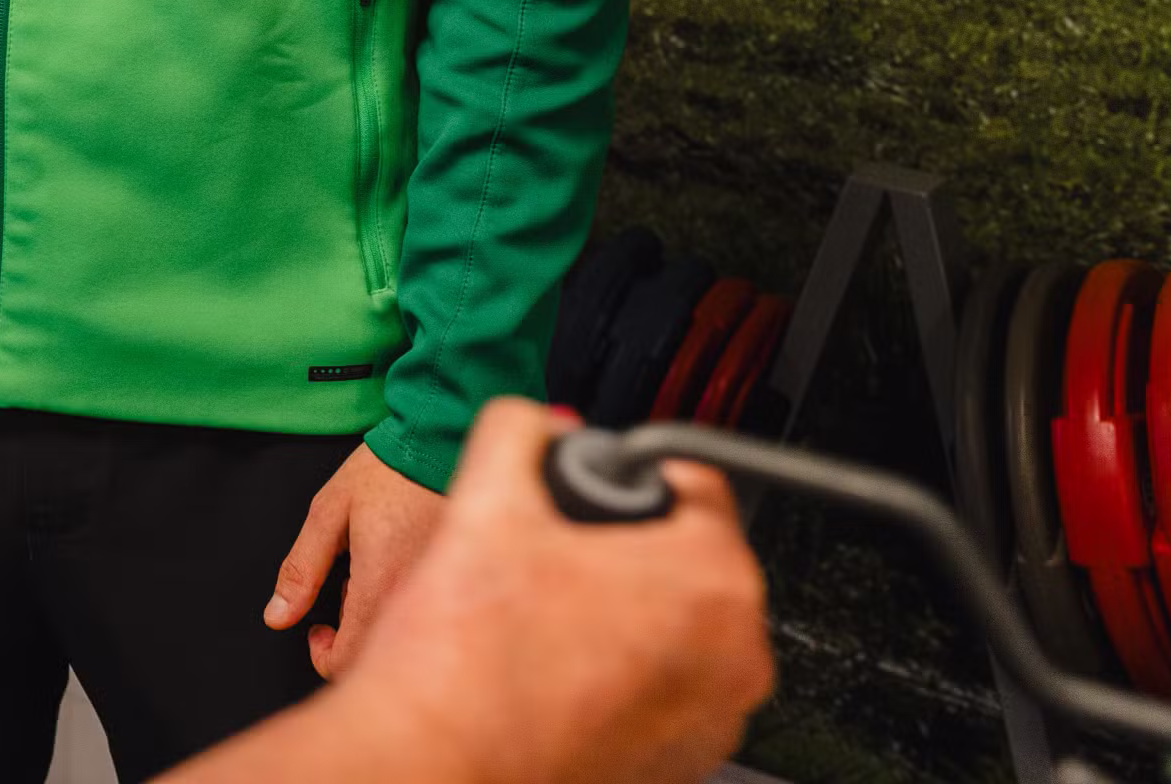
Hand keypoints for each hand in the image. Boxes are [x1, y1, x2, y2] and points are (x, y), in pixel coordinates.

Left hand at [265, 439, 445, 676]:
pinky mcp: (458, 582)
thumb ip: (302, 569)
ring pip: (403, 640)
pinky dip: (403, 605)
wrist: (444, 443)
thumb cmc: (388, 471)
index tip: (316, 628)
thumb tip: (278, 616)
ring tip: (369, 572)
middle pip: (377, 655)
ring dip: (377, 619)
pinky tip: (397, 569)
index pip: (348, 661)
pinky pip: (428, 617)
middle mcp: (416, 601)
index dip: (323, 655)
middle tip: (340, 593)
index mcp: (379, 587)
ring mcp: (442, 594)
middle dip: (350, 635)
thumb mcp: (329, 511)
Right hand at [339, 400, 771, 783]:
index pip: (696, 484)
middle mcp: (735, 659)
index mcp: (709, 583)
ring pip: (675, 625)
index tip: (585, 492)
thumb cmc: (465, 666)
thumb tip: (532, 422)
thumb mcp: (483, 503)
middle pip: (688, 558)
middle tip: (550, 555)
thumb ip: (517, 431)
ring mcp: (714, 720)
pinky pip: (662, 686)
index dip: (625, 474)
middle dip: (624, 546)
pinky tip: (551, 666)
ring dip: (621, 609)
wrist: (434, 769)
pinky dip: (618, 669)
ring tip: (541, 616)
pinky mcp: (683, 763)